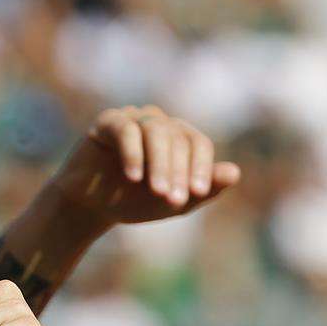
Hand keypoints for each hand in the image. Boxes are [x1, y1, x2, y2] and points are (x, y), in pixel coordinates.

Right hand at [46, 105, 239, 230]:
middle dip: (178, 172)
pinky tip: (133, 177)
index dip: (201, 167)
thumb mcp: (172, 202)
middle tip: (174, 200)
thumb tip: (235, 173)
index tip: (198, 192)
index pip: (198, 144)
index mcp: (179, 137)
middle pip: (178, 139)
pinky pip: (126, 130)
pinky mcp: (108, 122)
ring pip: (156, 131)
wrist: (91, 207)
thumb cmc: (134, 201)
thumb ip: (204, 190)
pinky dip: (133, 153)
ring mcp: (133, 119)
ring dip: (160, 163)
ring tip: (156, 191)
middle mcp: (159, 123)